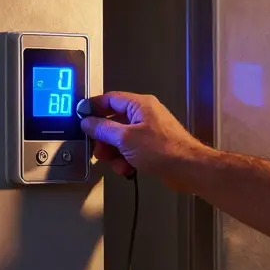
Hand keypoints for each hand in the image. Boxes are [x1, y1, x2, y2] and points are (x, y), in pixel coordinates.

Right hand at [78, 91, 208, 187]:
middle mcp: (144, 115)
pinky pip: (130, 149)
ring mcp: (148, 131)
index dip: (94, 107)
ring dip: (114, 152)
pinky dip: (125, 159)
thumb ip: (103, 129)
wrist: (187, 169)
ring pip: (120, 139)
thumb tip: (88, 122)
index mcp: (140, 105)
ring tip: (117, 163)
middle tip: (99, 149)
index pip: (110, 99)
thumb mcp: (125, 139)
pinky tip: (127, 168)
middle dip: (104, 138)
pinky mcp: (151, 146)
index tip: (81, 117)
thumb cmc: (164, 150)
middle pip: (113, 121)